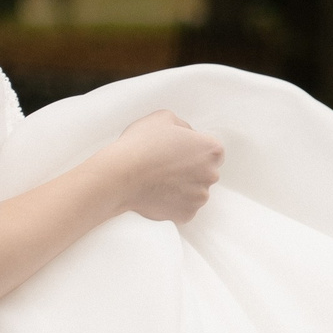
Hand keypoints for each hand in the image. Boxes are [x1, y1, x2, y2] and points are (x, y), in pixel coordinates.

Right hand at [107, 109, 224, 222]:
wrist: (120, 176)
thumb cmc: (140, 145)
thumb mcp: (163, 118)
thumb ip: (183, 126)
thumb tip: (188, 135)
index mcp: (211, 150)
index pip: (212, 152)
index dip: (194, 151)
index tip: (178, 153)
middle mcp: (211, 175)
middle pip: (206, 173)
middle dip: (191, 171)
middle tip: (166, 167)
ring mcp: (200, 197)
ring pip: (195, 192)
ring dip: (182, 188)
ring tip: (159, 182)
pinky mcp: (187, 214)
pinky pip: (184, 209)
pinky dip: (173, 204)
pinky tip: (157, 194)